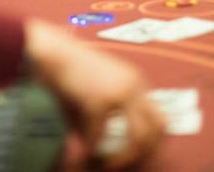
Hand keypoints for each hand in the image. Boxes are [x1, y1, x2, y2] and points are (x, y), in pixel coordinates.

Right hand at [24, 19, 164, 169]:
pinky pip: (99, 136)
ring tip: (108, 164)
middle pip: (158, 128)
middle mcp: (133, 85)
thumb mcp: (98, 90)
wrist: (53, 51)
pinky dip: (90, 147)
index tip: (139, 156)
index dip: (153, 142)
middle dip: (145, 152)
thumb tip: (105, 149)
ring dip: (123, 156)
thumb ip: (108, 117)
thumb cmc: (71, 70)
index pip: (160, 118)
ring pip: (138, 137)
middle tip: (125, 162)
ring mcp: (119, 92)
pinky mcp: (99, 100)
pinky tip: (83, 149)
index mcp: (136, 82)